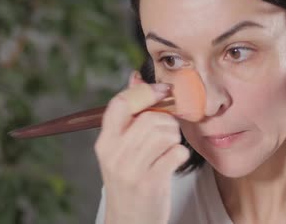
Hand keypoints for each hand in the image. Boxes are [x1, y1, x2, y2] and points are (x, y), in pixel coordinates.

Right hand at [94, 71, 188, 223]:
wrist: (130, 220)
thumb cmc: (129, 177)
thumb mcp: (120, 147)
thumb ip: (129, 113)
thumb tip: (134, 76)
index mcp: (105, 141)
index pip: (121, 103)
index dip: (145, 92)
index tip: (163, 91)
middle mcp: (115, 154)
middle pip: (150, 118)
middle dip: (166, 120)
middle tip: (167, 131)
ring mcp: (132, 169)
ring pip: (165, 133)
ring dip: (174, 137)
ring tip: (167, 147)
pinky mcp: (151, 182)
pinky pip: (176, 152)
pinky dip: (180, 154)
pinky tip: (172, 161)